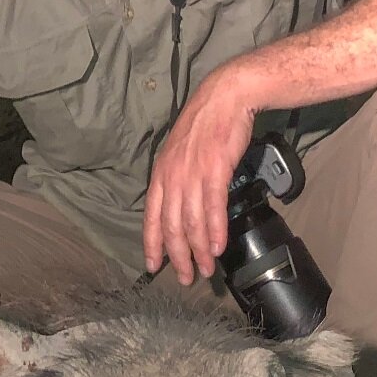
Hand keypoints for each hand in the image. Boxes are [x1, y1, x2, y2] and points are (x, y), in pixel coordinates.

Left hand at [143, 64, 259, 286]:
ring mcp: (192, 173)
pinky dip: (214, 231)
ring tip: (206, 270)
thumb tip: (182, 207)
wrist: (225, 98)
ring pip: (191, 222)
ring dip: (198, 250)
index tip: (153, 266)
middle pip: (171, 226)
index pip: (150, 216)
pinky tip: (217, 247)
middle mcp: (171, 176)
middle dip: (177, 256)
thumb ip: (178, 180)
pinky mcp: (214, 170)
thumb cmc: (205, 126)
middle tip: (186, 278)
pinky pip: (212, 208)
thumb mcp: (180, 153)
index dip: (152, 244)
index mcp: (160, 174)